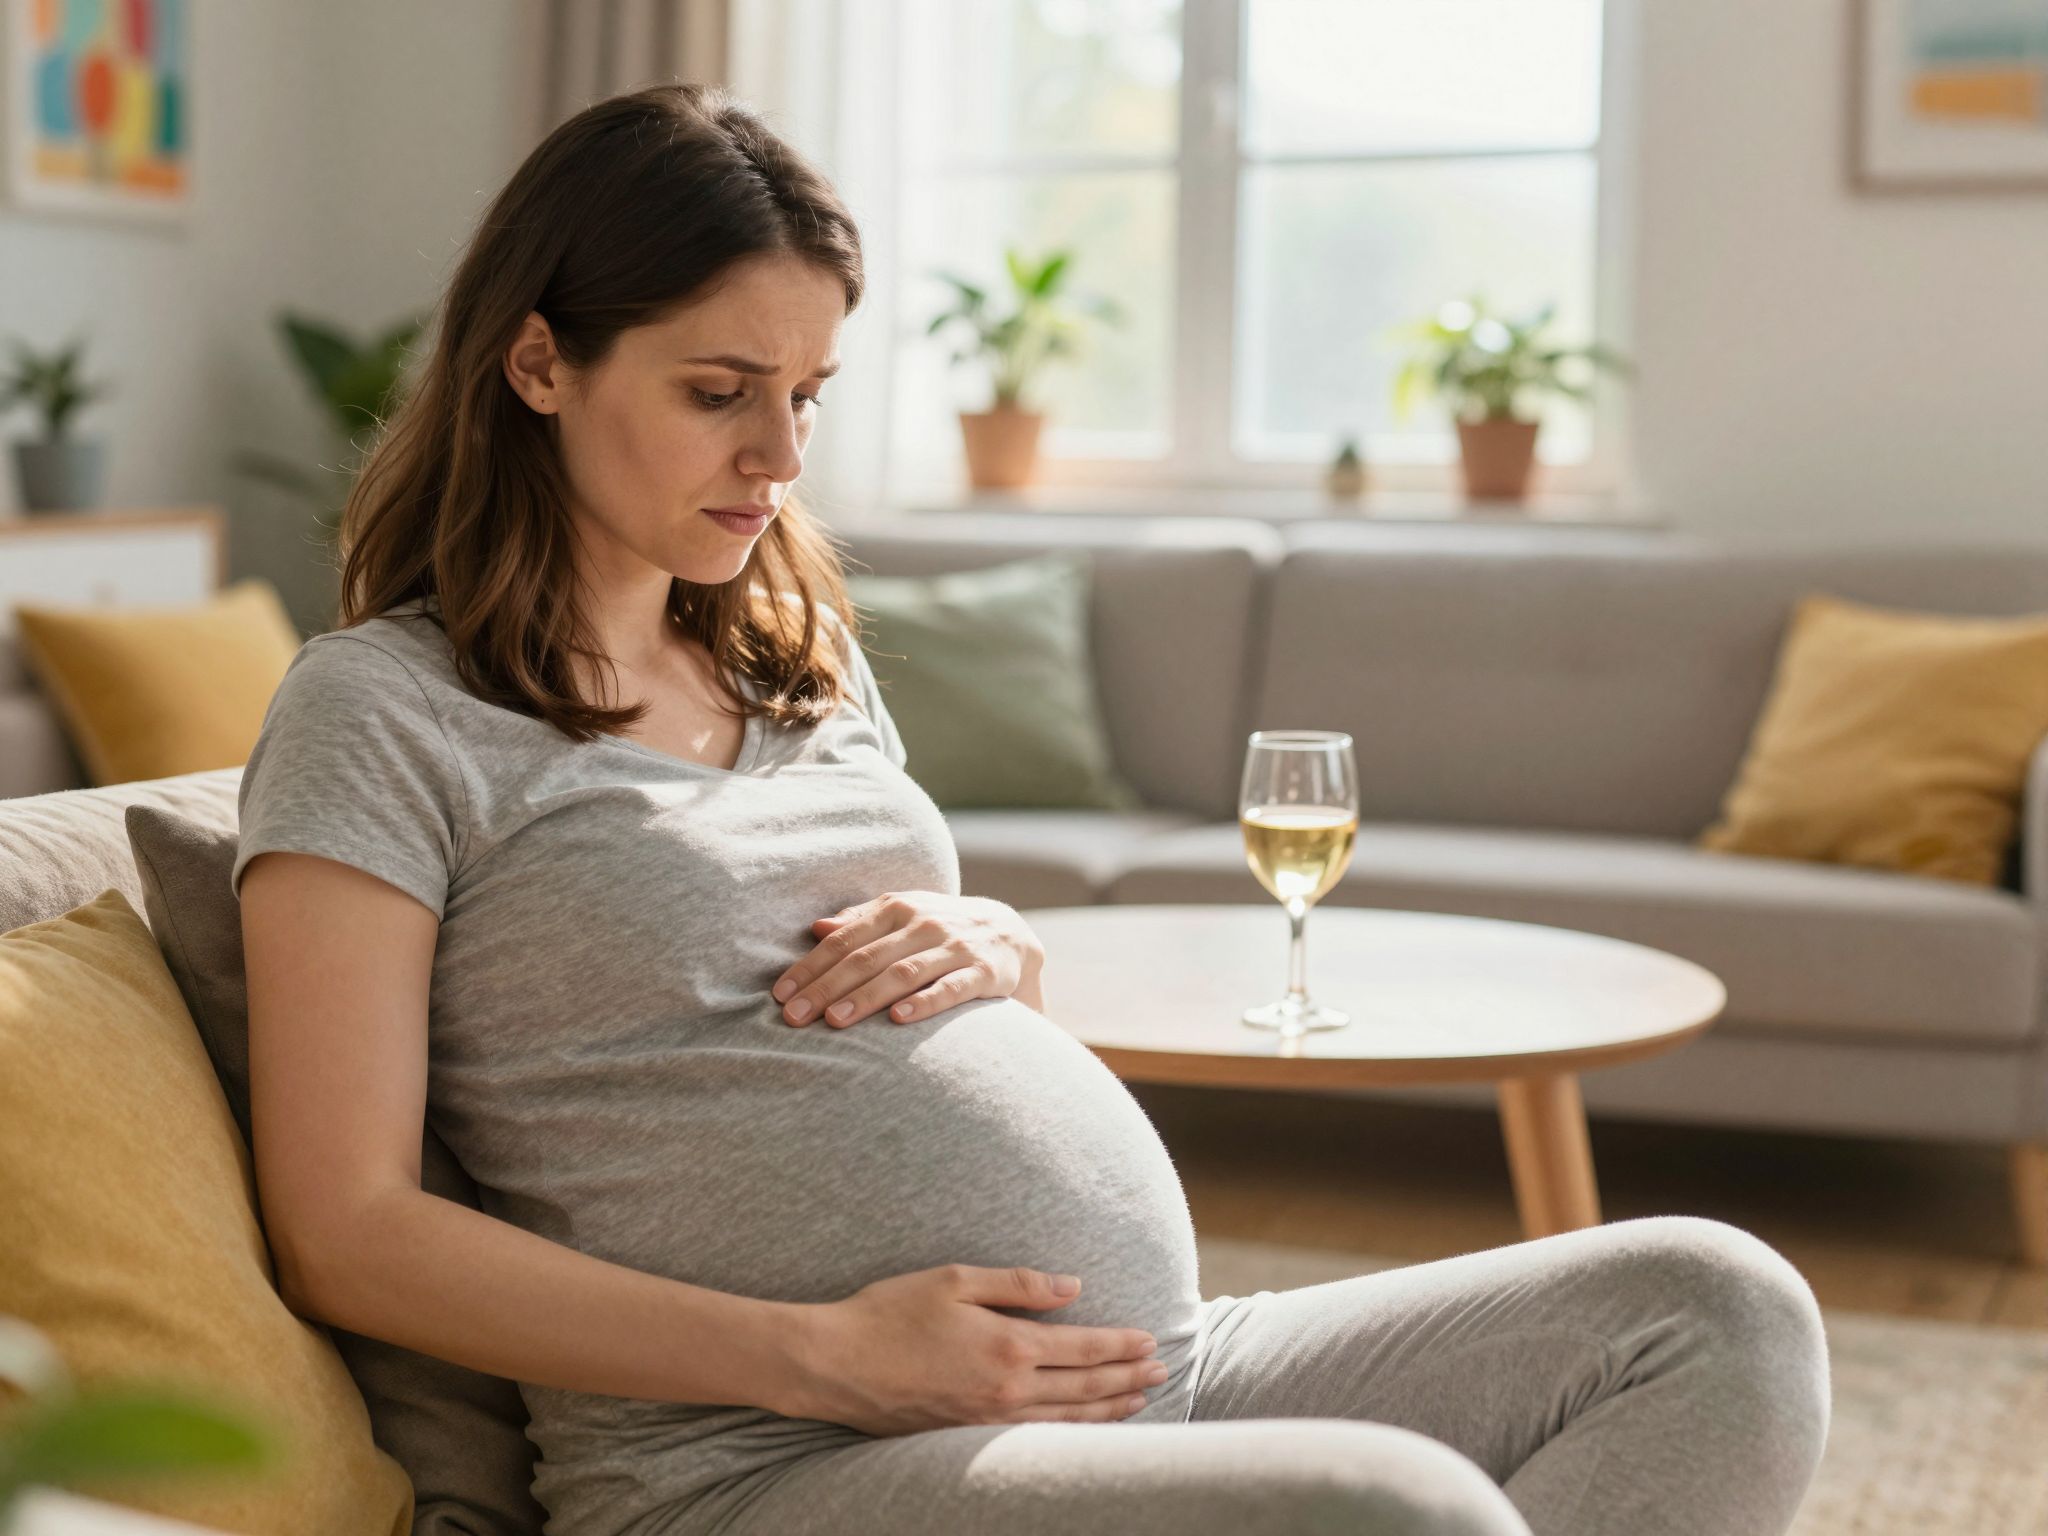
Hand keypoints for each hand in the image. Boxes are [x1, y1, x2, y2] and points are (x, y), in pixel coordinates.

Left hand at [771, 891, 1045, 1027]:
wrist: (1012, 934)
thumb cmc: (940, 930)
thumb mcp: (902, 916)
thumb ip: (861, 922)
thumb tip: (816, 928)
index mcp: (898, 908)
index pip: (844, 940)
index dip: (810, 967)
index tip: (781, 996)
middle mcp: (924, 923)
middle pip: (866, 958)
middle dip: (826, 988)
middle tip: (794, 1017)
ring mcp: (956, 946)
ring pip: (903, 972)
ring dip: (865, 997)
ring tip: (834, 1021)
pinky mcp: (985, 971)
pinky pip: (951, 987)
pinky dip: (924, 1002)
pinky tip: (898, 1019)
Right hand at [774, 1265, 1164, 1435]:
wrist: (836, 1365)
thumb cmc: (890, 1313)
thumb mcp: (955, 1280)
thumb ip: (1018, 1284)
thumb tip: (1072, 1286)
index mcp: (1007, 1347)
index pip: (1082, 1348)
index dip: (1120, 1345)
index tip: (1149, 1340)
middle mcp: (1006, 1390)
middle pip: (1084, 1387)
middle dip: (1126, 1378)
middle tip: (1160, 1370)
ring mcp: (988, 1420)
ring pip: (1065, 1419)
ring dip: (1107, 1409)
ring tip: (1138, 1399)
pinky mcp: (968, 1437)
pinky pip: (1036, 1437)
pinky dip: (1070, 1431)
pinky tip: (1083, 1425)